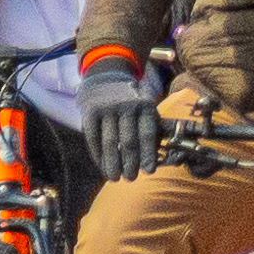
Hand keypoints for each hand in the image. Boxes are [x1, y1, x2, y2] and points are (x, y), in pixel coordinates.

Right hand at [76, 63, 164, 182]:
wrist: (107, 74)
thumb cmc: (131, 98)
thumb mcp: (146, 104)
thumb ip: (153, 124)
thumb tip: (163, 154)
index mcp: (144, 105)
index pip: (147, 134)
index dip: (148, 154)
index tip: (149, 171)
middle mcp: (126, 106)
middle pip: (129, 141)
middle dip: (130, 163)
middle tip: (131, 178)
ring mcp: (107, 108)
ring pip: (110, 142)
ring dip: (113, 163)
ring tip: (115, 178)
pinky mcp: (90, 111)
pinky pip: (94, 138)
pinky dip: (98, 155)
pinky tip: (102, 166)